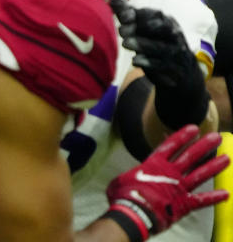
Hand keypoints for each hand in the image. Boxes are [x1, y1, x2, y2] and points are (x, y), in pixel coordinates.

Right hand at [105, 125, 227, 238]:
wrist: (133, 213)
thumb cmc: (124, 195)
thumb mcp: (121, 179)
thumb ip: (130, 175)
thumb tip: (128, 177)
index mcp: (153, 164)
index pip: (171, 146)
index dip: (183, 136)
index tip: (194, 128)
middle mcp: (169, 173)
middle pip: (190, 156)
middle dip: (204, 146)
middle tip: (216, 137)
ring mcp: (179, 188)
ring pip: (200, 175)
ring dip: (214, 166)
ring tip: (227, 158)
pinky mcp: (184, 205)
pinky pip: (202, 200)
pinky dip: (214, 198)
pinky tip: (226, 194)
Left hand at [111, 0, 208, 129]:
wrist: (180, 72)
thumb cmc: (156, 43)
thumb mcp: (143, 29)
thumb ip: (129, 15)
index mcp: (166, 21)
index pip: (155, 14)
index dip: (139, 14)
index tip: (123, 15)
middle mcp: (173, 34)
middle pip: (161, 28)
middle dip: (141, 28)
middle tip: (121, 30)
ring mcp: (176, 52)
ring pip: (161, 47)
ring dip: (143, 45)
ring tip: (125, 43)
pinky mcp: (174, 68)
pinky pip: (162, 65)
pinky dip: (149, 63)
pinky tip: (135, 61)